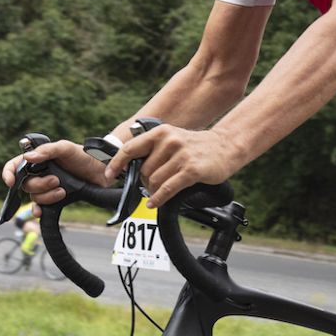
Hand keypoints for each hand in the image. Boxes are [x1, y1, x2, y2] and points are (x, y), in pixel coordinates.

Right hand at [2, 139, 112, 205]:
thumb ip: (47, 151)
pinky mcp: (55, 199)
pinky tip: (41, 213)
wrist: (102, 171)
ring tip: (63, 190)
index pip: (14, 165)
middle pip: (25, 185)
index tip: (11, 182)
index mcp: (37, 159)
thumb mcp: (65, 148)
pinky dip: (39, 211)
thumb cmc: (83, 156)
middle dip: (40, 185)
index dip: (8, 173)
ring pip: (35, 197)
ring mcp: (46, 187)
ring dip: (47, 196)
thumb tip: (28, 158)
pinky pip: (41, 208)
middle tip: (57, 180)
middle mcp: (39, 173)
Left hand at [109, 124, 242, 207]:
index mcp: (161, 132)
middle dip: (144, 181)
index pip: (130, 148)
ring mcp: (181, 156)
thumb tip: (129, 168)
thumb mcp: (172, 139)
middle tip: (152, 185)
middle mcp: (169, 141)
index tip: (109, 175)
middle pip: (142, 170)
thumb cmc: (196, 147)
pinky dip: (158, 198)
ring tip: (160, 191)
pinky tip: (154, 202)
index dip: (117, 163)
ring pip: (153, 181)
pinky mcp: (191, 171)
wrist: (226, 146)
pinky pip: (167, 188)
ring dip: (153, 191)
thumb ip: (153, 149)